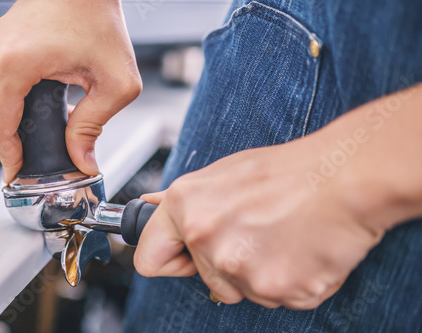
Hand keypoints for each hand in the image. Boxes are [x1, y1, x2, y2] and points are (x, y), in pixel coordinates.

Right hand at [0, 0, 140, 181]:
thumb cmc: (100, 19)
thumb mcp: (114, 83)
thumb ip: (94, 126)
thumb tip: (82, 159)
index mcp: (15, 62)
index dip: (9, 157)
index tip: (19, 174)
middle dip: (11, 143)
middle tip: (35, 159)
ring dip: (11, 122)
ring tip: (43, 130)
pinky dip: (11, 103)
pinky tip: (38, 108)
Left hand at [134, 132, 388, 308]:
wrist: (348, 177)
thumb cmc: (291, 171)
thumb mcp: (225, 174)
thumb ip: (186, 202)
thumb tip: (152, 206)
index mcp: (186, 206)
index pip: (149, 259)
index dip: (170, 260)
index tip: (186, 258)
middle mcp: (205, 238)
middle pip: (206, 280)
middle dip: (229, 265)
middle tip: (260, 234)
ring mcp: (240, 267)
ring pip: (242, 290)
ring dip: (261, 273)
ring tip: (285, 237)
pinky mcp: (276, 289)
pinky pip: (276, 298)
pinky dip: (290, 281)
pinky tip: (302, 250)